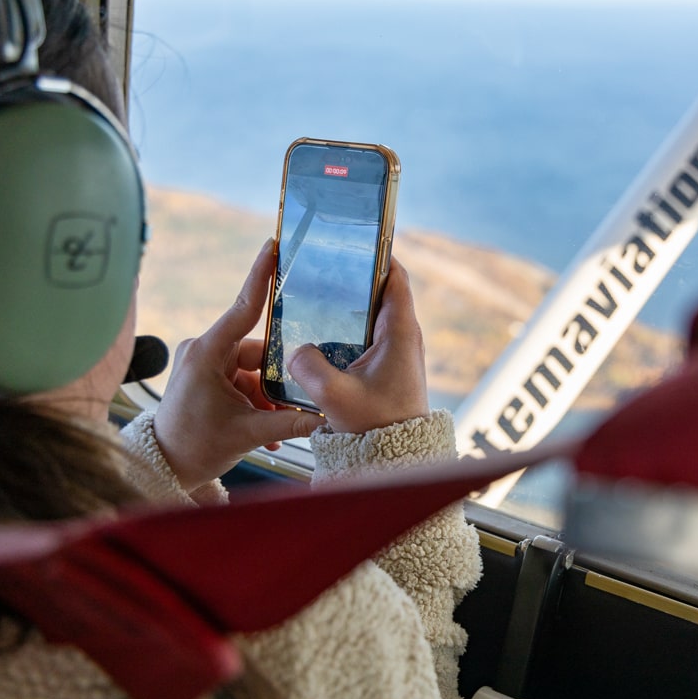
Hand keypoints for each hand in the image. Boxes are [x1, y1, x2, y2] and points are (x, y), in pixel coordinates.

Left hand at [154, 241, 325, 491]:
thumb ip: (288, 422)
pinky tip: (266, 429)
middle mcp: (204, 351)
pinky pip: (242, 381)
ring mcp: (204, 363)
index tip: (273, 247)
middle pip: (258, 350)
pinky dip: (257, 402)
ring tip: (276, 426)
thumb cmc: (193, 447)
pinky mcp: (206, 377)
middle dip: (278, 378)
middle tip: (296, 402)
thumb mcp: (246, 434)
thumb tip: (325, 417)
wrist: (162, 467)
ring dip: (268, 397)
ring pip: (253, 369)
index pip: (242, 308)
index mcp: (207, 353)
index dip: (261, 276)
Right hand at [287, 258, 428, 434]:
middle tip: (321, 266)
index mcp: (400, 332)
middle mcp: (403, 336)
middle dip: (353, 278)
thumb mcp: (335, 397)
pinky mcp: (387, 365)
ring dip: (348, 305)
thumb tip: (295, 349)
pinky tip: (320, 331)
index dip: (377, 255)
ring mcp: (396, 350)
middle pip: (380, 291)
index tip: (352, 241)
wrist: (394, 457)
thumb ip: (309, 368)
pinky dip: (347, 328)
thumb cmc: (376, 427)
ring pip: (371, 314)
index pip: (395, 277)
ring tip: (316, 293)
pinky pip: (366, 335)